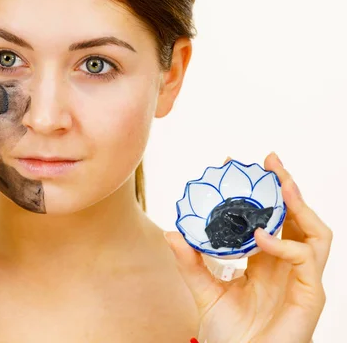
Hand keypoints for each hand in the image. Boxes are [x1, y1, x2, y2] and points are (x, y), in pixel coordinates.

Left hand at [165, 152, 331, 342]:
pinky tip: (260, 236)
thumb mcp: (204, 291)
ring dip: (299, 204)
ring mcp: (302, 278)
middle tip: (268, 160)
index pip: (268, 217)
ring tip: (280, 183)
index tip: (235, 164)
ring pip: (314, 231)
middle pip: (296, 217)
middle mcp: (287, 264)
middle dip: (286, 185)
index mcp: (265, 260)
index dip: (257, 191)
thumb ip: (190, 262)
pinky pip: (306, 260)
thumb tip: (171, 232)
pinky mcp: (311, 294)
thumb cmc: (229, 334)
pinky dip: (285, 244)